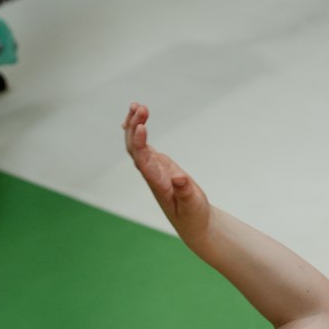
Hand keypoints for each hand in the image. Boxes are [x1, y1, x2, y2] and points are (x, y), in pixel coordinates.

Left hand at [123, 102, 210, 240]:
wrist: (192, 223)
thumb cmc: (194, 216)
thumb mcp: (193, 206)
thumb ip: (185, 192)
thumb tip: (178, 178)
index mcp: (158, 184)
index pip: (143, 161)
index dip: (139, 144)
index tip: (141, 127)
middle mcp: (151, 174)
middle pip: (135, 149)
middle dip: (135, 127)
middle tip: (140, 107)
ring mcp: (152, 169)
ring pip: (136, 145)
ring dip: (134, 125)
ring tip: (137, 105)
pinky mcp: (157, 165)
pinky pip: (142, 146)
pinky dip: (137, 131)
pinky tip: (134, 119)